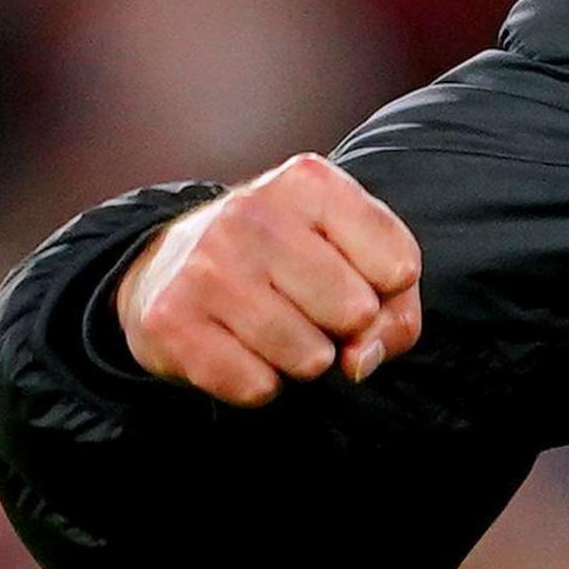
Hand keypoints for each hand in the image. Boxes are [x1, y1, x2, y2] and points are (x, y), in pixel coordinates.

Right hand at [114, 154, 423, 406]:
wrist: (168, 267)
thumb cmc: (289, 263)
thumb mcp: (356, 257)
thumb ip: (394, 309)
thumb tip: (360, 361)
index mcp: (310, 182)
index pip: (399, 267)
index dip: (389, 292)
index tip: (356, 277)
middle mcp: (252, 213)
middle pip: (355, 313)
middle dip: (345, 329)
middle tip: (310, 308)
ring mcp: (206, 265)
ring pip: (309, 358)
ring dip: (305, 360)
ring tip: (277, 328)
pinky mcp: (169, 319)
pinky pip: (256, 387)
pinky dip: (261, 383)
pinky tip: (240, 348)